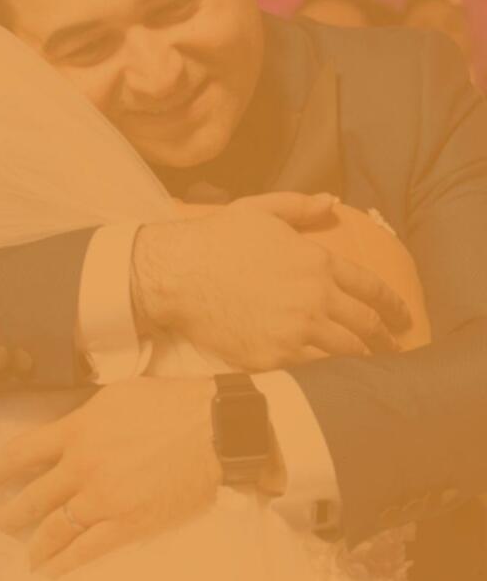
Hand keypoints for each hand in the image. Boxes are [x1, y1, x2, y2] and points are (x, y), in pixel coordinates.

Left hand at [0, 378, 221, 576]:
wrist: (215, 430)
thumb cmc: (171, 404)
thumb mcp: (117, 396)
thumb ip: (86, 417)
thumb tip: (70, 431)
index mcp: (77, 431)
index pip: (22, 452)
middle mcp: (82, 467)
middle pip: (33, 496)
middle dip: (11, 513)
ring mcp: (103, 499)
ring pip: (55, 529)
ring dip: (34, 544)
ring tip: (25, 555)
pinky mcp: (128, 524)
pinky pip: (87, 550)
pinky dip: (65, 562)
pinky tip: (52, 570)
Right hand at [131, 192, 410, 370]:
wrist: (178, 275)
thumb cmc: (216, 239)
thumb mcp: (260, 210)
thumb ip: (299, 207)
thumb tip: (330, 202)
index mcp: (316, 262)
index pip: (369, 287)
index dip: (392, 304)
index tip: (402, 316)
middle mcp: (314, 298)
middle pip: (364, 324)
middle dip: (384, 337)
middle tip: (392, 346)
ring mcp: (295, 331)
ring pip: (345, 352)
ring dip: (361, 359)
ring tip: (369, 366)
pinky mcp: (272, 357)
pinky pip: (311, 370)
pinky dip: (328, 374)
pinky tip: (334, 378)